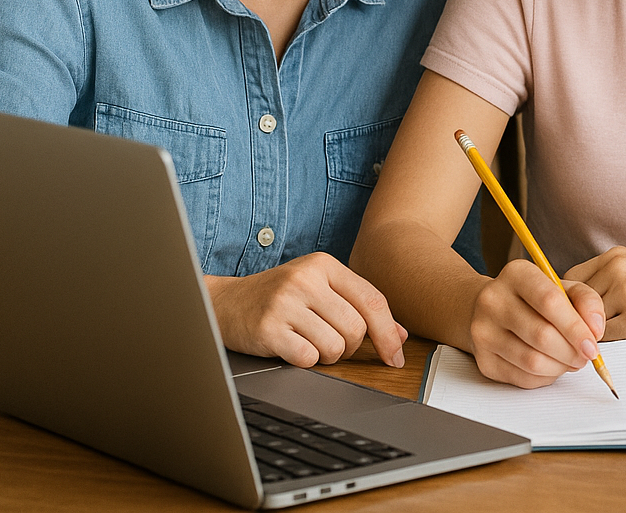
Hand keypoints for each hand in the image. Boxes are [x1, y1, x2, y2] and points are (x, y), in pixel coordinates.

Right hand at [205, 252, 406, 367]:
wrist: (224, 303)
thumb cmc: (279, 298)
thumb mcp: (320, 290)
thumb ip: (359, 306)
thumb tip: (401, 335)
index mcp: (324, 265)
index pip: (373, 301)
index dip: (389, 334)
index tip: (396, 357)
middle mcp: (305, 279)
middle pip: (357, 328)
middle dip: (351, 346)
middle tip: (333, 344)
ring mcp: (285, 302)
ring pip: (335, 345)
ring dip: (328, 355)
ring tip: (309, 343)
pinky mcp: (268, 328)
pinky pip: (308, 358)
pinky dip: (306, 361)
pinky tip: (293, 349)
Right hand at [467, 259, 606, 387]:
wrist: (492, 310)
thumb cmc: (534, 299)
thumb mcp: (563, 288)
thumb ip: (586, 301)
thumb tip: (595, 329)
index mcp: (516, 274)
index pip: (550, 301)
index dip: (576, 327)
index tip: (592, 344)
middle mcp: (493, 300)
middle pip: (541, 335)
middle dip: (572, 351)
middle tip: (585, 356)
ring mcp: (483, 331)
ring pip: (532, 361)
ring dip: (560, 366)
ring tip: (570, 360)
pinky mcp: (483, 360)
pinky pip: (522, 378)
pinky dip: (545, 377)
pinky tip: (551, 365)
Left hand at [567, 246, 625, 340]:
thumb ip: (607, 283)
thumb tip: (569, 309)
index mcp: (615, 255)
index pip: (569, 280)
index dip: (569, 303)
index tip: (575, 318)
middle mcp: (617, 268)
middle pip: (574, 303)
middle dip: (577, 322)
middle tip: (584, 337)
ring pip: (587, 322)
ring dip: (592, 336)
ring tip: (605, 344)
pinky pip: (605, 338)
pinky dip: (606, 347)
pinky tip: (618, 348)